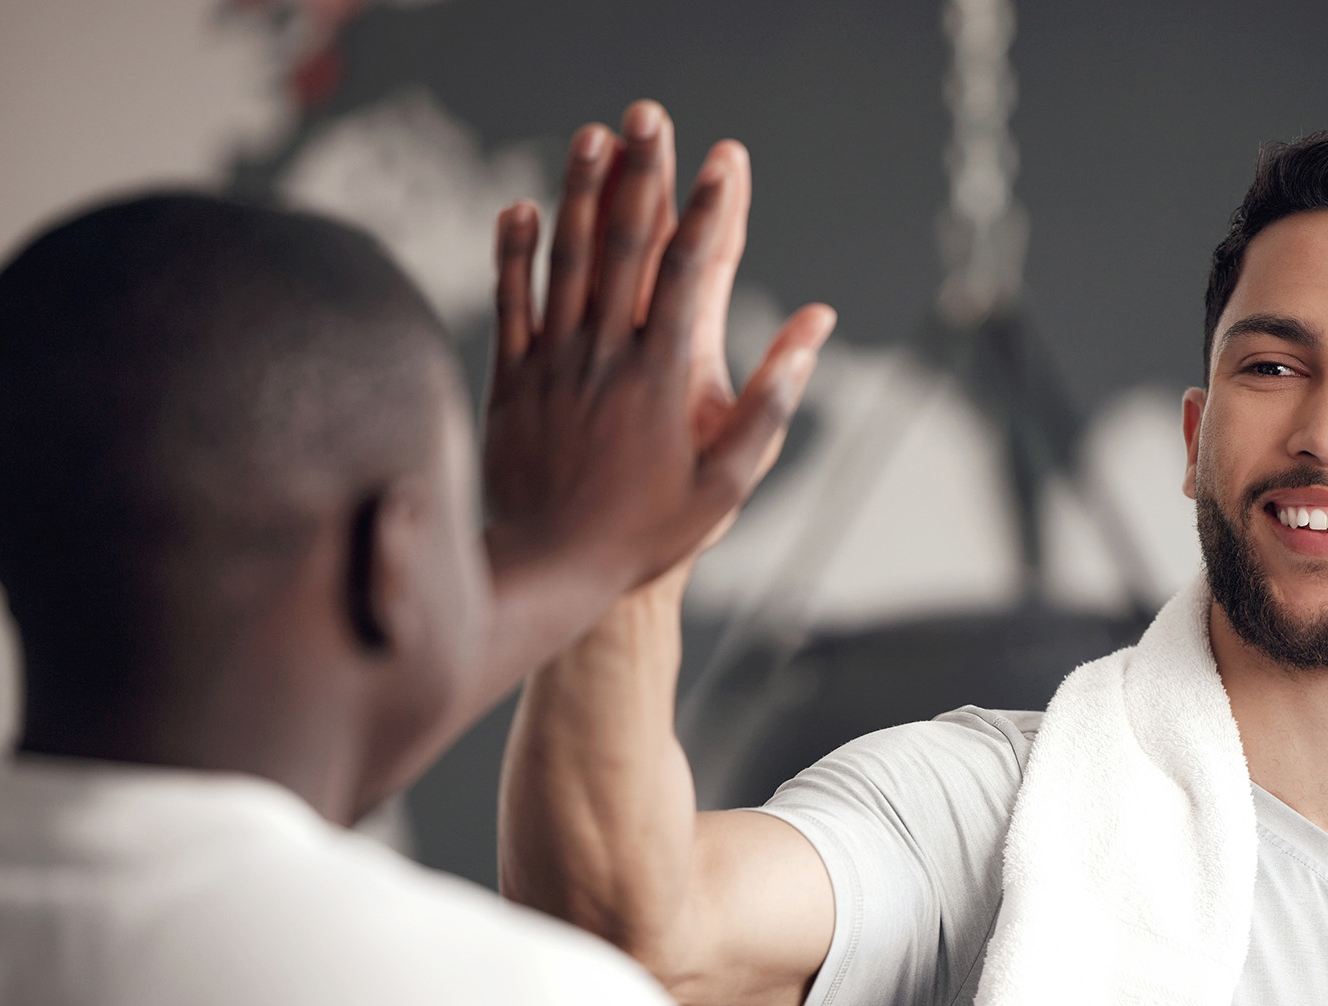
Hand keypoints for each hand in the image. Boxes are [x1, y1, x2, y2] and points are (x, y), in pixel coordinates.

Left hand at [356, 106, 831, 813]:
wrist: (552, 570)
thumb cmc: (651, 533)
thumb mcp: (730, 479)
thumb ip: (773, 398)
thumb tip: (816, 330)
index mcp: (664, 375)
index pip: (691, 270)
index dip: (709, 207)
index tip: (724, 158)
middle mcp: (606, 355)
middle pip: (627, 245)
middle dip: (643, 172)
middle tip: (652, 113)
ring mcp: (553, 362)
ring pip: (568, 261)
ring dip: (581, 193)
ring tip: (593, 135)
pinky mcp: (512, 379)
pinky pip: (511, 303)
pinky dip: (515, 253)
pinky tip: (522, 208)